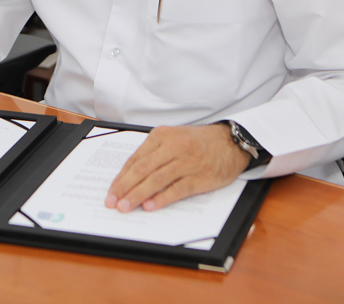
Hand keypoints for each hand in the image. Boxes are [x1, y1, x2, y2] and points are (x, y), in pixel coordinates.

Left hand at [105, 124, 248, 211]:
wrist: (231, 142)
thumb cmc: (198, 142)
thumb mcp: (173, 138)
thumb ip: (153, 154)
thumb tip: (130, 177)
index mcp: (162, 136)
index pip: (135, 160)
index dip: (121, 177)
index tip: (111, 191)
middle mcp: (173, 147)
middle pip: (142, 169)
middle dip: (124, 187)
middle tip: (112, 202)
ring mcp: (187, 162)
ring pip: (157, 179)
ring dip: (138, 194)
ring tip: (126, 206)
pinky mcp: (200, 176)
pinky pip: (178, 189)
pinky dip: (162, 198)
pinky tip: (150, 206)